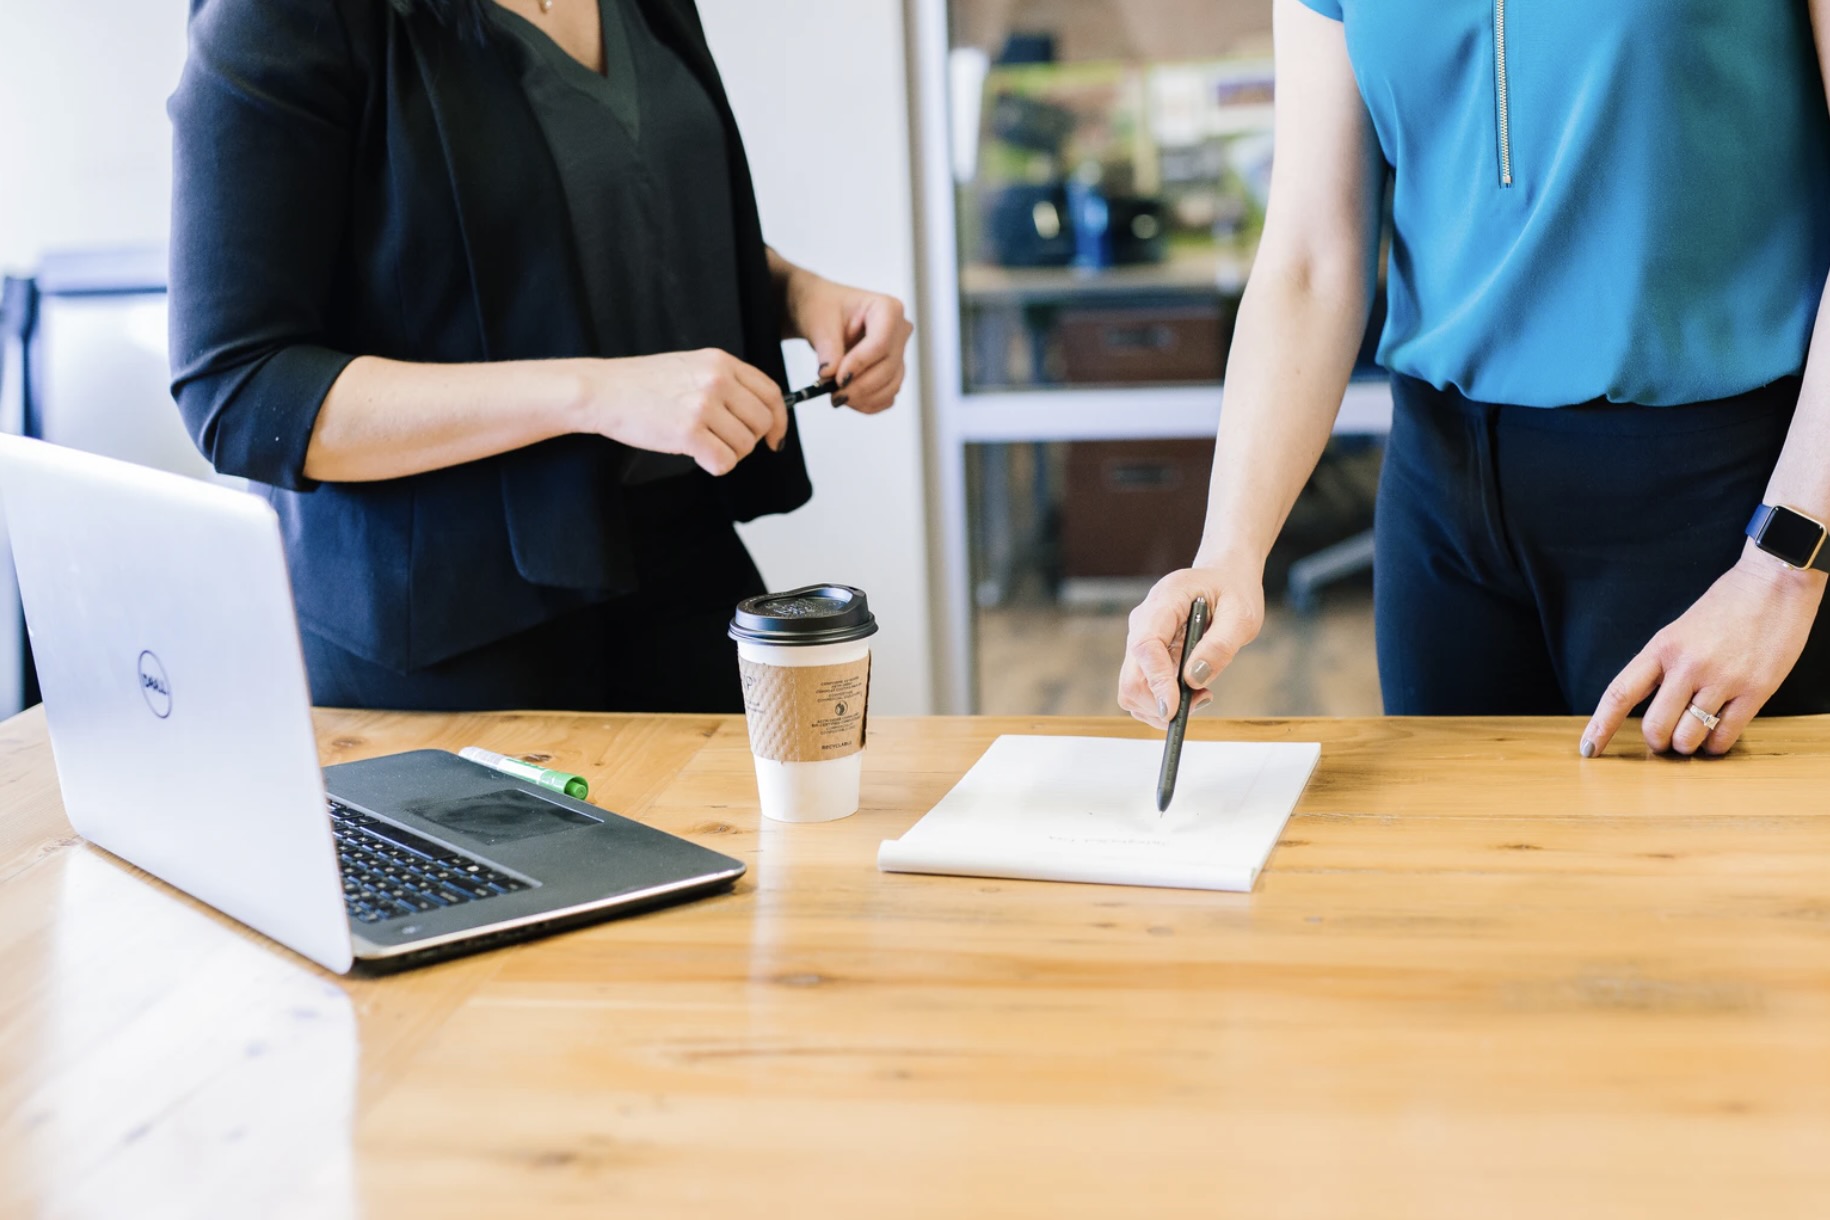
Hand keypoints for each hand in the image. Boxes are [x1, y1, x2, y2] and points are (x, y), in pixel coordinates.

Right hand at [581, 349, 786, 476]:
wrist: (603, 390)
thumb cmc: (642, 383)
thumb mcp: (691, 367)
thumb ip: (725, 383)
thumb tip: (759, 414)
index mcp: (721, 362)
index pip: (771, 393)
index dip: (779, 420)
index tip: (774, 437)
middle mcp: (717, 380)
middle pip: (761, 423)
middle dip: (748, 441)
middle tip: (725, 443)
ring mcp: (703, 405)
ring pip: (744, 446)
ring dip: (728, 453)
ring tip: (702, 444)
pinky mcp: (689, 432)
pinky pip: (724, 462)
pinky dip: (714, 465)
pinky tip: (697, 455)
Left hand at [782, 270, 912, 414]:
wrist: (822, 314)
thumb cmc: (823, 307)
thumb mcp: (819, 322)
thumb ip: (827, 348)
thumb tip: (830, 374)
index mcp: (887, 308)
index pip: (881, 343)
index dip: (860, 364)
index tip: (837, 379)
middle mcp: (899, 330)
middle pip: (888, 367)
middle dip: (860, 386)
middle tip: (833, 394)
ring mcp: (899, 352)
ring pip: (891, 384)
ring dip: (864, 397)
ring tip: (837, 397)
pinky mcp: (893, 371)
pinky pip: (888, 395)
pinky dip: (869, 403)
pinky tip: (850, 400)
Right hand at [1117, 561, 1265, 729]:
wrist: (1223, 579)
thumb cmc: (1233, 592)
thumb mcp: (1241, 615)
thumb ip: (1220, 645)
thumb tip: (1194, 679)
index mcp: (1163, 602)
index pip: (1145, 646)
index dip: (1156, 681)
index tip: (1173, 709)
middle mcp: (1142, 623)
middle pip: (1131, 678)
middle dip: (1161, 703)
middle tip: (1203, 699)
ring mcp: (1140, 641)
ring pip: (1133, 691)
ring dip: (1164, 706)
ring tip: (1202, 692)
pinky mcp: (1145, 657)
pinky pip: (1143, 690)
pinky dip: (1165, 702)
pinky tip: (1193, 689)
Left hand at [1583, 548, 1826, 756]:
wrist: (1774, 584)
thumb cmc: (1725, 608)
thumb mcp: (1679, 631)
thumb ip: (1662, 666)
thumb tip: (1647, 707)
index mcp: (1661, 647)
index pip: (1620, 693)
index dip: (1601, 726)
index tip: (1588, 749)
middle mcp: (1687, 665)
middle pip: (1655, 726)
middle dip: (1657, 743)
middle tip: (1665, 741)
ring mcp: (1722, 679)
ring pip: (1689, 737)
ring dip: (1688, 746)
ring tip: (1694, 737)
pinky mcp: (1755, 690)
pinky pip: (1725, 736)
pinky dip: (1716, 745)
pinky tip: (1716, 736)